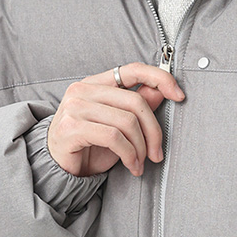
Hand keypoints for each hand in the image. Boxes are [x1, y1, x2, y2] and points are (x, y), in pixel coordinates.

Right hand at [46, 61, 185, 179]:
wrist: (56, 168)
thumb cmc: (88, 146)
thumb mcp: (118, 126)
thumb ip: (136, 107)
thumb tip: (163, 92)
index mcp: (95, 83)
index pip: (133, 69)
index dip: (160, 78)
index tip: (179, 96)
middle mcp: (83, 90)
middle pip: (136, 102)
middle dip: (153, 131)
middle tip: (156, 153)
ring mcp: (75, 107)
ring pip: (127, 122)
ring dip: (141, 148)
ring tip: (139, 163)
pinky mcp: (72, 127)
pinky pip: (114, 137)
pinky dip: (129, 154)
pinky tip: (130, 166)